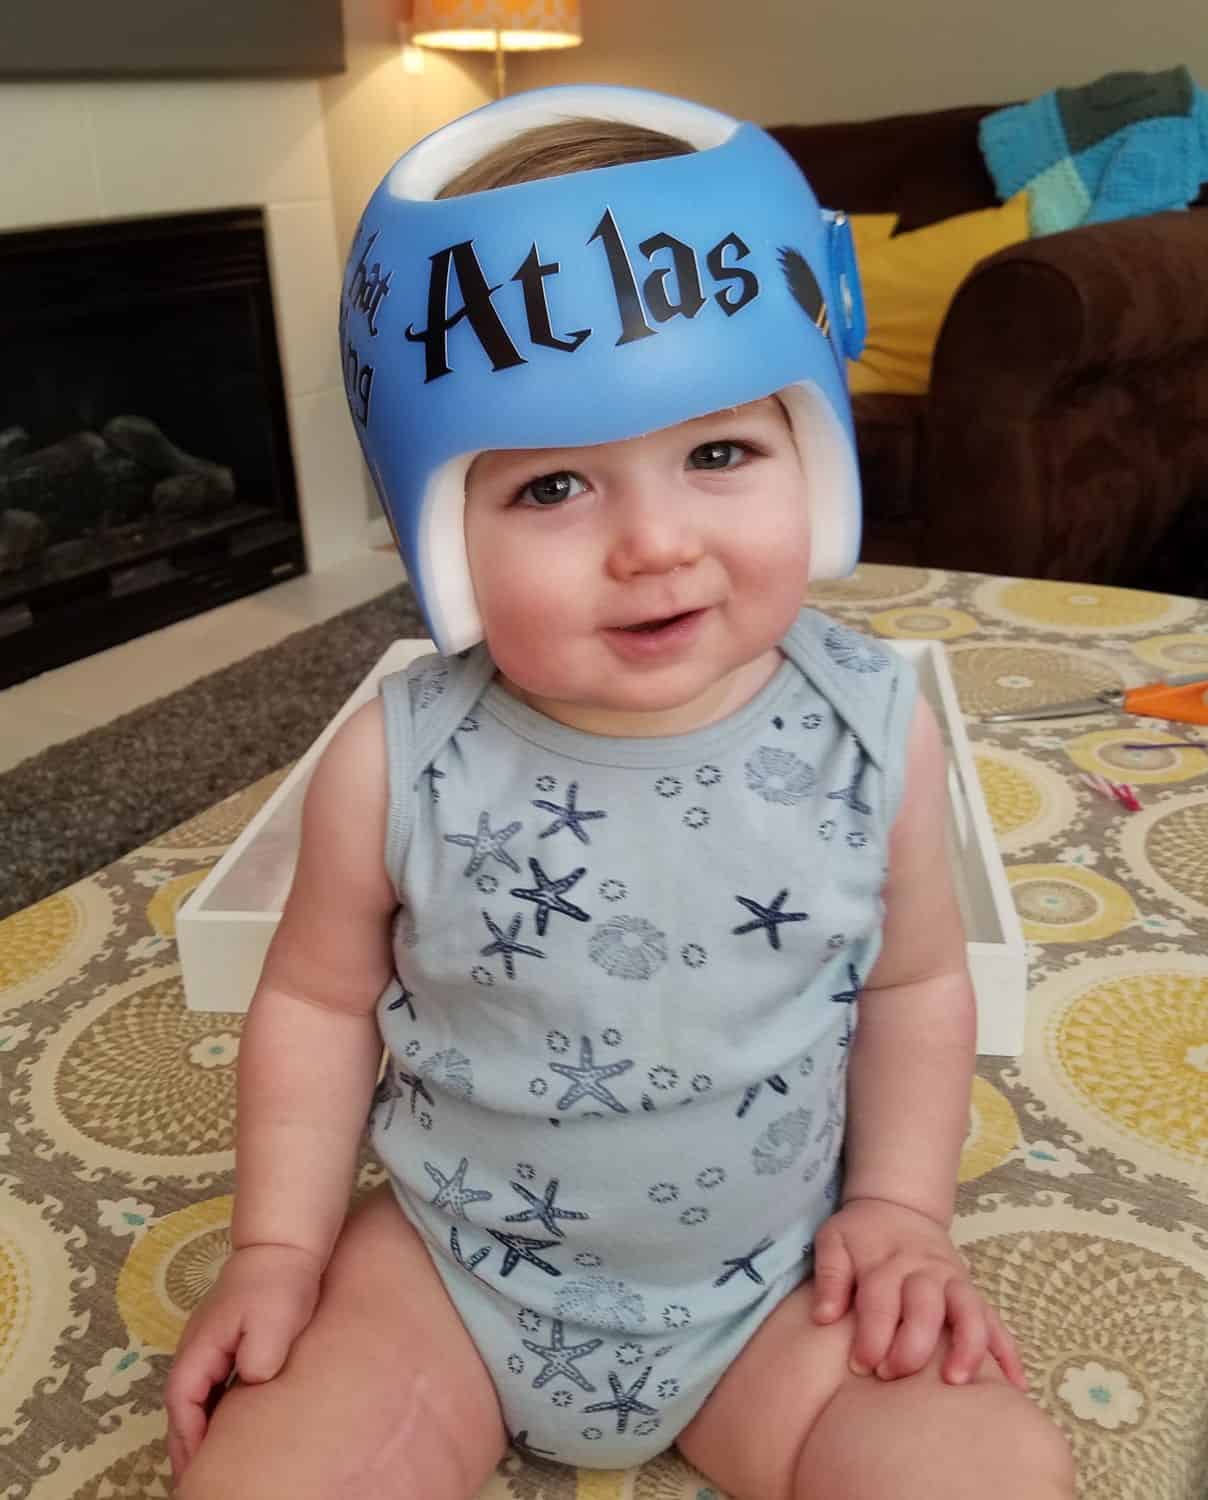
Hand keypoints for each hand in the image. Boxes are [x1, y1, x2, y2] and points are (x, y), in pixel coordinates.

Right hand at [164, 1243, 321, 1480]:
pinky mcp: (228, 1336)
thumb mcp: (273, 1322)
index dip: (188, 1440)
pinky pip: (212, 1382)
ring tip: (208, 1460)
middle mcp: (197, 1348)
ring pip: (196, 1394)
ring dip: (197, 1426)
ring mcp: (209, 1341)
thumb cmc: (279, 1282)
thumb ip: (259, 1358)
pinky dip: (213, 1407)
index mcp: (200, 1349)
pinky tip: (230, 1421)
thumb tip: (254, 1383)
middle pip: (183, 1405)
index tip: (198, 1470)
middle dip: (185, 1442)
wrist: (286, 1242)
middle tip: (194, 1479)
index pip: (183, 1405)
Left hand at [811, 1196, 1026, 1390]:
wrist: (898, 1205)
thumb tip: (824, 1316)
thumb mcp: (833, 1239)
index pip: (880, 1300)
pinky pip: (995, 1321)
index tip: (860, 1366)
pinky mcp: (971, 1292)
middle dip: (912, 1347)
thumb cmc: (861, 1232)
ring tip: (957, 1381)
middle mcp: (923, 1270)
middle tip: (893, 1376)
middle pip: (925, 1308)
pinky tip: (1016, 1385)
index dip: (871, 1336)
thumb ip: (829, 1274)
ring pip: (968, 1311)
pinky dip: (1008, 1352)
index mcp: (886, 1260)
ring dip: (967, 1346)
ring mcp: (952, 1281)